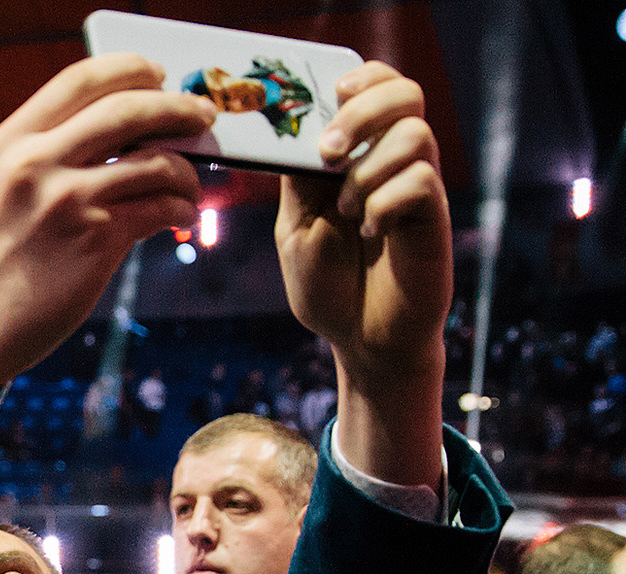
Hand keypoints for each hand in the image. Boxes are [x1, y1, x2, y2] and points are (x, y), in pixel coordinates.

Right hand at [0, 54, 210, 387]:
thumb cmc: (0, 258)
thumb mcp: (5, 188)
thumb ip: (49, 150)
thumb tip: (130, 121)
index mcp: (10, 142)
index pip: (81, 78)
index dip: (131, 69)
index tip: (160, 77)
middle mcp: (35, 163)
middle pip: (128, 108)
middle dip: (178, 108)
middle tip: (203, 117)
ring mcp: (67, 200)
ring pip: (156, 160)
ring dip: (187, 172)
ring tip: (189, 188)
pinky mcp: (97, 238)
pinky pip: (161, 206)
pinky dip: (182, 208)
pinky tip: (179, 217)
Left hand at [277, 63, 450, 378]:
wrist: (360, 339)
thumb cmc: (328, 287)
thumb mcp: (296, 230)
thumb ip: (299, 183)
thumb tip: (300, 135)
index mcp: (355, 158)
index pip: (372, 89)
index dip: (358, 79)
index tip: (330, 97)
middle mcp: (391, 163)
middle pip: (404, 93)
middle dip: (363, 110)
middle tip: (330, 149)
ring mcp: (416, 187)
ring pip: (414, 133)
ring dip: (368, 170)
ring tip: (347, 212)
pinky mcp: (433, 216)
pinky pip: (421, 181)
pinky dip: (385, 203)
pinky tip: (371, 231)